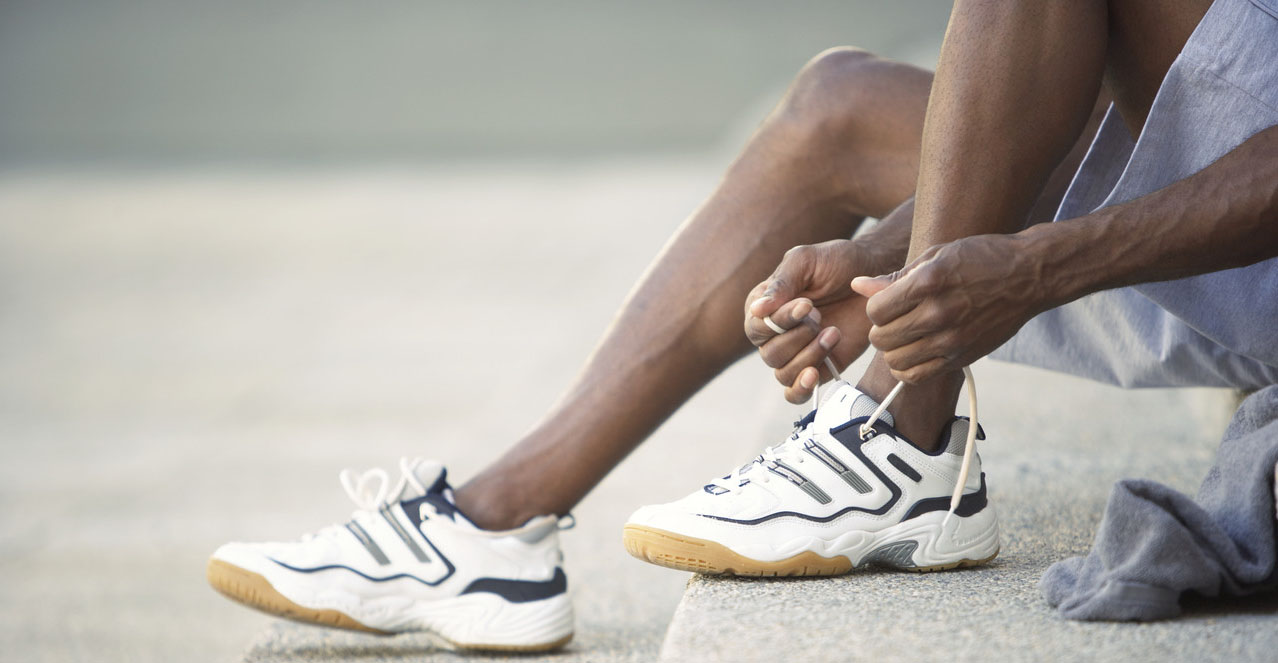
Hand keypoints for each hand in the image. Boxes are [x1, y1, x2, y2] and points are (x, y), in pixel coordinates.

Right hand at [744, 240, 877, 402]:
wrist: (875, 274)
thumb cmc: (837, 262)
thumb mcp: (806, 261)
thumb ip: (782, 282)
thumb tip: (758, 310)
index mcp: (765, 307)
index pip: (756, 327)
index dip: (780, 321)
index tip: (808, 305)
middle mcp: (775, 334)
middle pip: (769, 353)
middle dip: (797, 337)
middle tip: (822, 317)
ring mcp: (796, 353)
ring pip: (783, 373)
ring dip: (808, 356)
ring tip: (833, 334)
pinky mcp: (819, 368)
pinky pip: (795, 392)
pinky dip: (800, 388)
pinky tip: (813, 374)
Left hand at [851, 233, 1050, 382]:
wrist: (1029, 276)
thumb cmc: (981, 259)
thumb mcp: (935, 256)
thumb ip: (894, 277)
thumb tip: (857, 286)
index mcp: (928, 283)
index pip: (875, 311)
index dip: (875, 307)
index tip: (888, 302)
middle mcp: (938, 314)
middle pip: (881, 338)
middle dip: (881, 329)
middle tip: (895, 320)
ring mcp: (951, 340)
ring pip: (894, 361)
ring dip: (893, 350)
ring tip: (905, 336)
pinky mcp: (961, 357)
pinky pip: (917, 376)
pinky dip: (907, 368)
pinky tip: (914, 352)